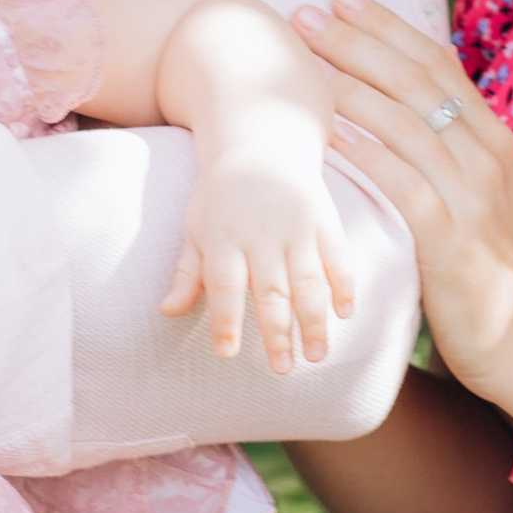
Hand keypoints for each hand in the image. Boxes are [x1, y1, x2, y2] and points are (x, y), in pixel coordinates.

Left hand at [161, 159, 356, 373]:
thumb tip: (167, 312)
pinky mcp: (325, 218)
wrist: (262, 142)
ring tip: (317, 356)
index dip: (226, 320)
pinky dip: (344, 283)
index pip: (224, 286)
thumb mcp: (196, 229)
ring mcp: (297, 225)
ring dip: (314, 320)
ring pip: (309, 280)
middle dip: (278, 332)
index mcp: (224, 238)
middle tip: (282, 369)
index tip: (227, 354)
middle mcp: (262, 233)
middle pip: (271, 289)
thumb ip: (188, 274)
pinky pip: (338, 255)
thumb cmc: (221, 197)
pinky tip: (346, 313)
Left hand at [295, 0, 512, 410]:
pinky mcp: (454, 238)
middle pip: (417, 80)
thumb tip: (413, 139)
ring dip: (350, 83)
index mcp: (496, 144)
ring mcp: (474, 195)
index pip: (439, 66)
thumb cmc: (508, 285)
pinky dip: (364, 151)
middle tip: (308, 9)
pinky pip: (402, 182)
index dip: (390, 28)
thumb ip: (456, 170)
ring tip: (303, 59)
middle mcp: (489, 157)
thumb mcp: (491, 210)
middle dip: (359, 39)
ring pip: (406, 121)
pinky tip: (327, 133)